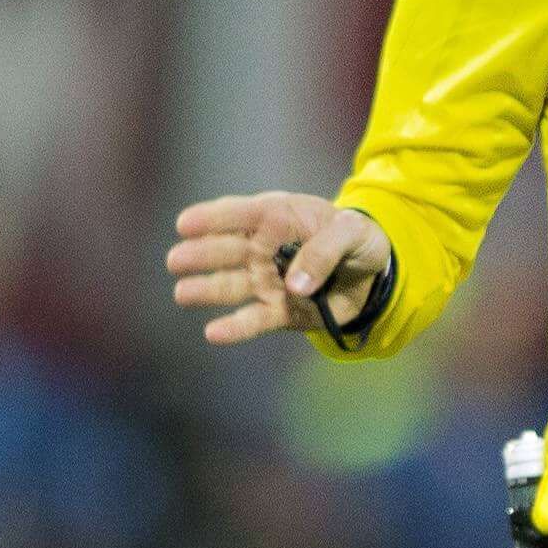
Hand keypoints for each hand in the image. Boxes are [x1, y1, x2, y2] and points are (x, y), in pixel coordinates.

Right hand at [165, 193, 390, 346]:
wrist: (371, 275)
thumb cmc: (358, 240)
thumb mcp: (352, 233)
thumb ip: (323, 252)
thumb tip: (293, 285)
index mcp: (279, 217)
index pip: (241, 214)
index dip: (212, 217)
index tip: (185, 224)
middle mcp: (264, 248)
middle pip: (227, 250)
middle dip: (201, 255)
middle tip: (176, 260)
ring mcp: (267, 280)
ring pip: (231, 285)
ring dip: (206, 289)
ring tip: (182, 293)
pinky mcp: (277, 311)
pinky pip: (253, 320)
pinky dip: (235, 328)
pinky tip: (213, 333)